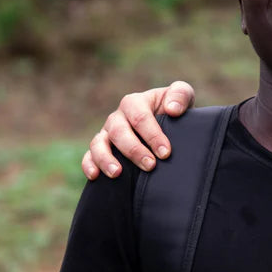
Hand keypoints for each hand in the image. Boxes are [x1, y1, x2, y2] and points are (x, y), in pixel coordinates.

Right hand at [81, 81, 195, 178]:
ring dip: (106, 159)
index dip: (152, 136)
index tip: (165, 153)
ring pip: (98, 143)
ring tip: (117, 173)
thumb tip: (172, 110)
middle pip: (119, 132)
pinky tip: (94, 176)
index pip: (140, 118)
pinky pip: (88, 155)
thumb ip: (180, 95)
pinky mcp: (101, 147)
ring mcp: (107, 132)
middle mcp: (117, 117)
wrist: (168, 122)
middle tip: (150, 166)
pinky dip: (88, 164)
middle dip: (134, 150)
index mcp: (135, 102)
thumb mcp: (182, 95)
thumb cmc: (174, 109)